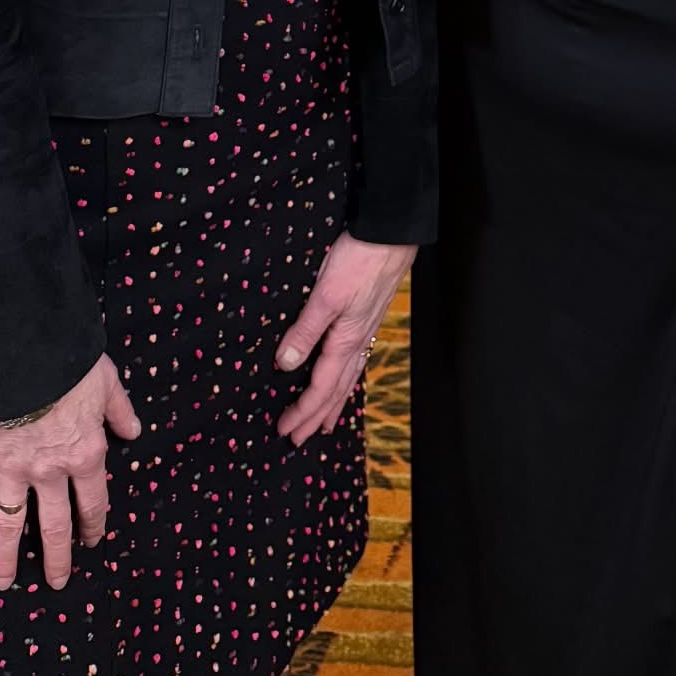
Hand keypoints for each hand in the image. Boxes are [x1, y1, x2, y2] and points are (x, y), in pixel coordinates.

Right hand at [0, 353, 139, 590]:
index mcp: (85, 455)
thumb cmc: (70, 364)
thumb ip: (120, 411)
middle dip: (55, 558)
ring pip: (10, 523)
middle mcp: (51, 471)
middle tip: (56, 582)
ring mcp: (14, 469)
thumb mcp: (107, 383)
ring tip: (4, 584)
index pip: (93, 502)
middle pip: (54, 525)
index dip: (93, 525)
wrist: (27, 354)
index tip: (91, 542)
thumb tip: (132, 432)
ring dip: (6, 556)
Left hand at [275, 234, 414, 447]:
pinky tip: (345, 375)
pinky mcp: (367, 317)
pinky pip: (356, 360)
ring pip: (348, 378)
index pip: (320, 387)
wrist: (390, 236)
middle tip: (300, 439)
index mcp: (345, 340)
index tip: (285, 430)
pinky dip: (346, 378)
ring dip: (333, 402)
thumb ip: (306, 330)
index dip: (302, 411)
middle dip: (316, 416)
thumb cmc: (358, 260)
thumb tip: (286, 364)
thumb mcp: (325, 295)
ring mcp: (365, 330)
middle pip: (335, 390)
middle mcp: (357, 341)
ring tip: (325, 421)